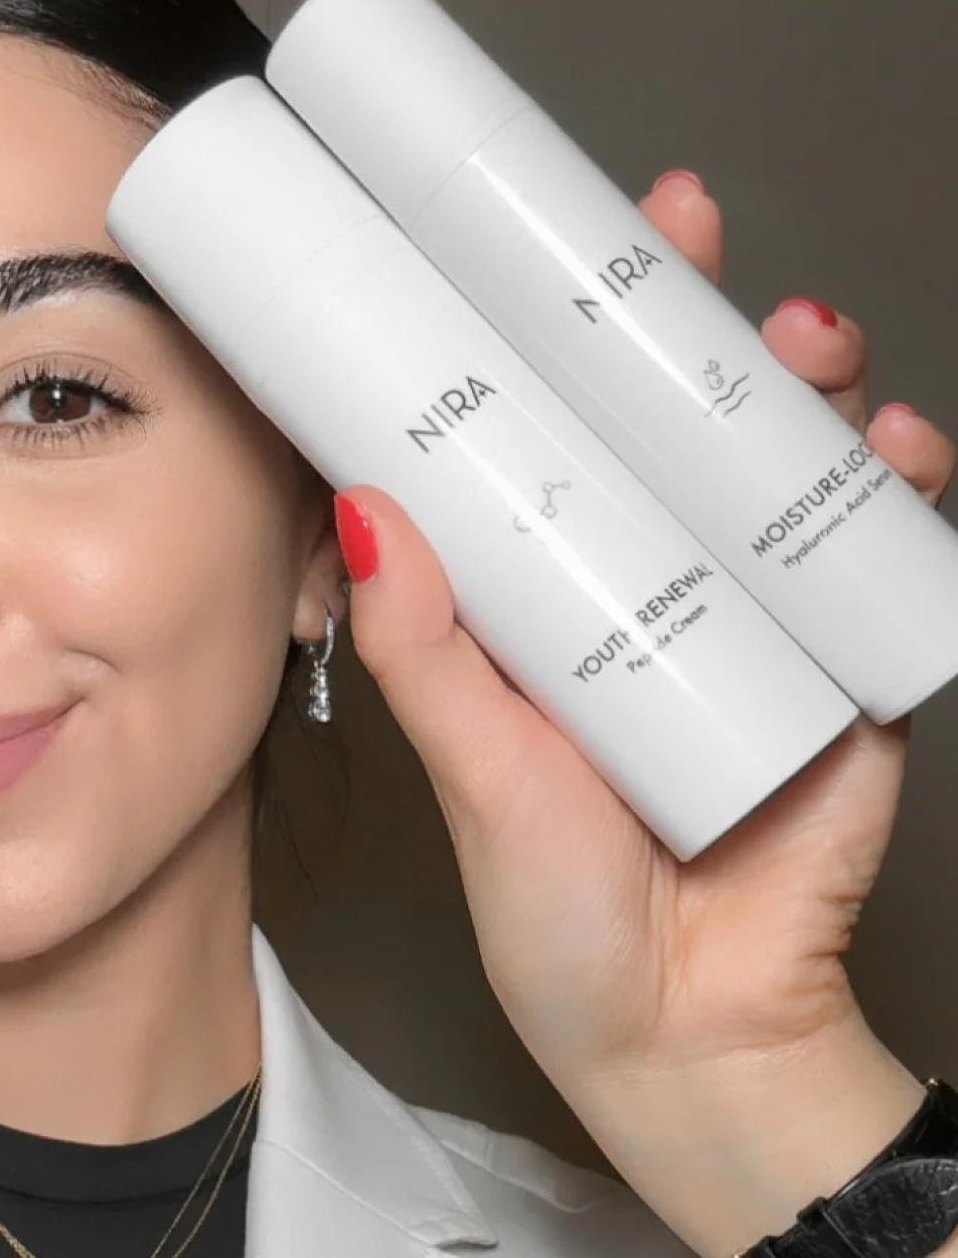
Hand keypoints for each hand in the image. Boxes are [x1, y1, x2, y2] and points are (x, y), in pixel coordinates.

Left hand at [335, 169, 957, 1257]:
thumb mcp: (478, 771)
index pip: (541, 442)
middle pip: (663, 422)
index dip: (542, 344)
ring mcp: (746, 618)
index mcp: (541, 603)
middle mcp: (640, 590)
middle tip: (683, 227)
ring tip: (798, 336)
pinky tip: (893, 452)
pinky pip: (876, 552)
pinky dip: (896, 492)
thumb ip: (426, 650)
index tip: (531, 251)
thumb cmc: (561, 913)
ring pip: (774, 463)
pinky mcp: (838, 662)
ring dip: (795, 379)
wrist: (693, 1030)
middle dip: (680, 317)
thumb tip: (362, 509)